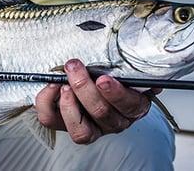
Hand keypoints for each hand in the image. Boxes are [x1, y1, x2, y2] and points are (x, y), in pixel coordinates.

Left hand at [35, 59, 154, 143]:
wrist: (99, 79)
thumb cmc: (114, 73)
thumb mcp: (126, 65)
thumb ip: (132, 62)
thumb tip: (146, 61)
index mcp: (133, 106)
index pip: (129, 106)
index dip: (115, 94)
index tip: (103, 79)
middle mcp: (114, 121)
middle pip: (101, 113)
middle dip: (84, 87)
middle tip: (74, 67)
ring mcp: (91, 128)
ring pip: (80, 131)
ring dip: (68, 103)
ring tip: (62, 82)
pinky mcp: (66, 125)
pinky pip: (52, 121)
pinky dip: (47, 103)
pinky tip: (51, 86)